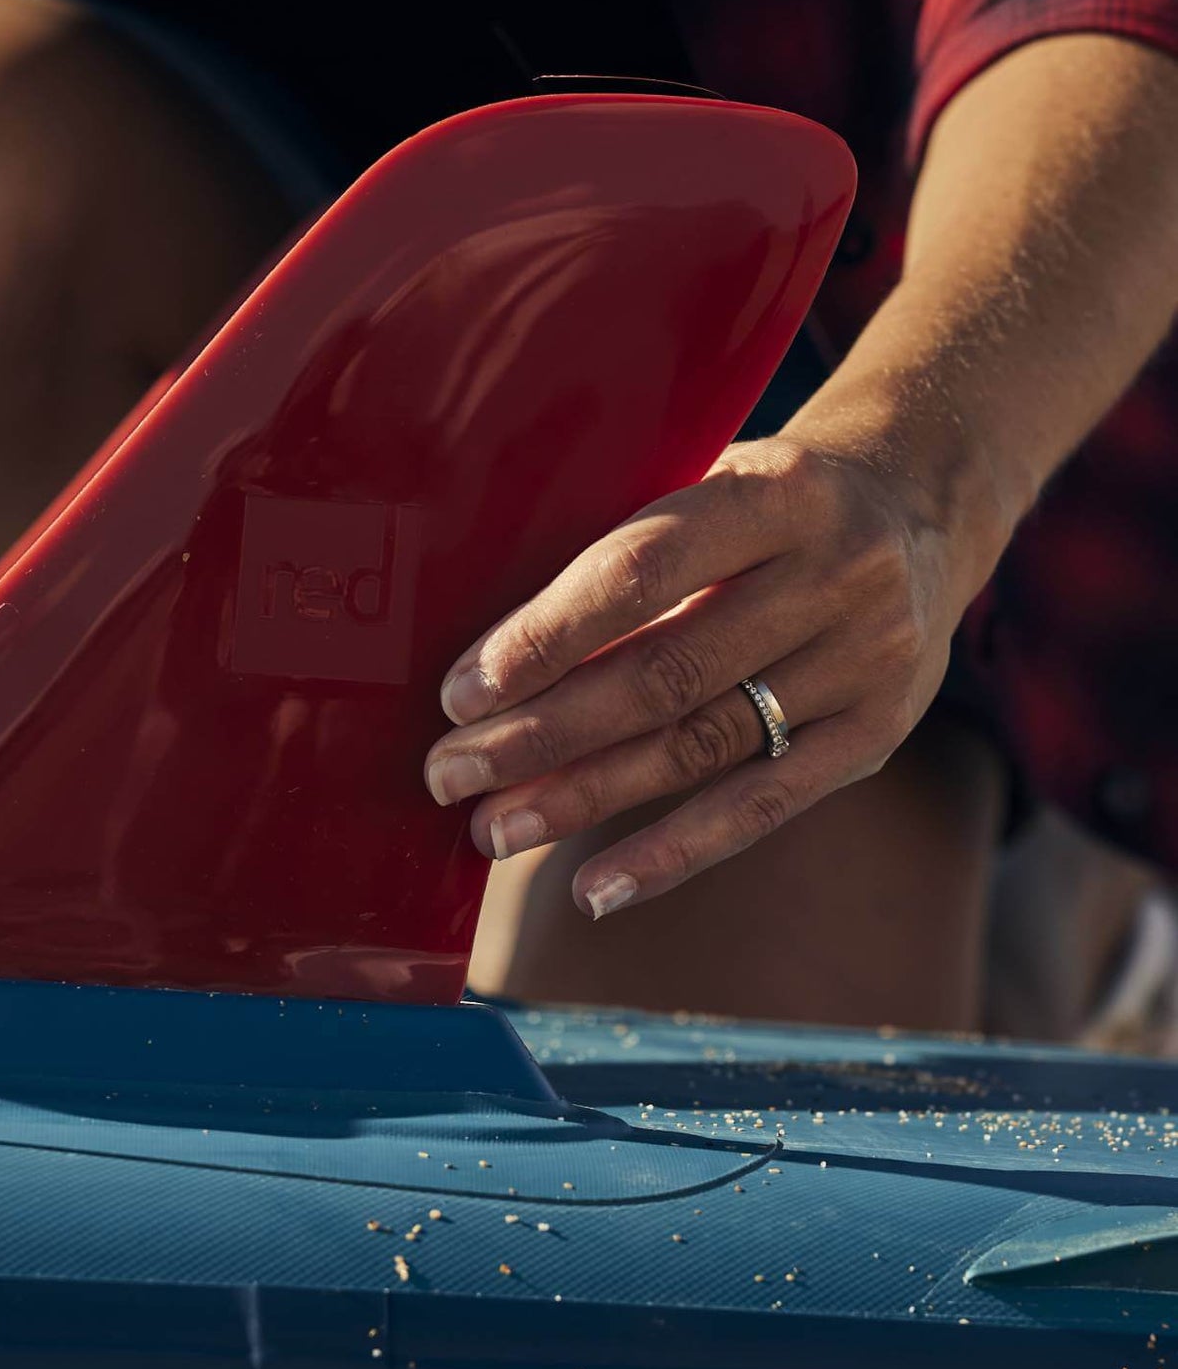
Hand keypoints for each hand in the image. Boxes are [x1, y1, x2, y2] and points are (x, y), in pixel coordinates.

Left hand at [422, 428, 998, 918]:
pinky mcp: (878, 732)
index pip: (644, 571)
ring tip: (494, 830)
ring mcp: (869, 659)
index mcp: (779, 491)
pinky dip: (672, 853)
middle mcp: (837, 575)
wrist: (918, 505)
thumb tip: (489, 660)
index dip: (546, 638)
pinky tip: (594, 888)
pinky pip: (762, 805)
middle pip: (667, 673)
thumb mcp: (713, 481)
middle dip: (543, 734)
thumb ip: (631, 552)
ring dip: (584, 796)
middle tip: (449, 774)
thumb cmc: (763, 502)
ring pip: (703, 746)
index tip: (460, 694)